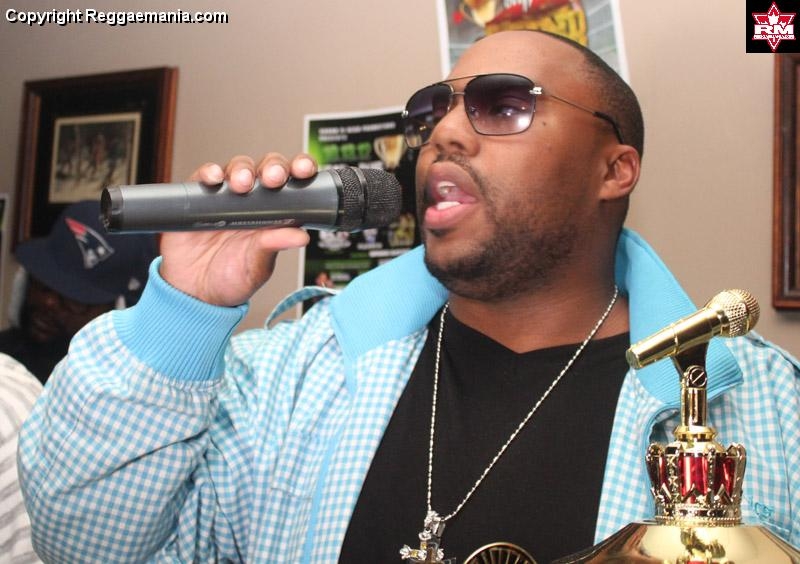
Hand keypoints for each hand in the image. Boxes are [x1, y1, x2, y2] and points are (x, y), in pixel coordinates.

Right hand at [159, 153, 314, 305]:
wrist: (194, 292)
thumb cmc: (231, 278)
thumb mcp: (257, 266)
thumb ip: (274, 247)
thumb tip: (301, 237)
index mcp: (275, 214)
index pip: (293, 183)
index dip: (300, 170)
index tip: (305, 170)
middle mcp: (253, 200)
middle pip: (266, 168)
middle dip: (273, 167)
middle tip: (273, 179)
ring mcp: (225, 197)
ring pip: (238, 168)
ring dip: (242, 170)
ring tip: (242, 184)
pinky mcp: (198, 197)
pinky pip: (204, 177)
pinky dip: (209, 172)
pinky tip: (214, 178)